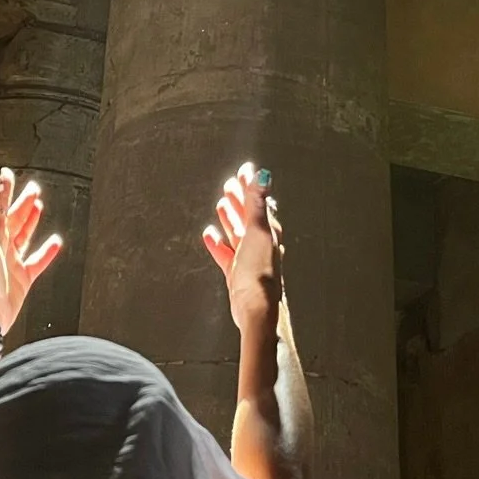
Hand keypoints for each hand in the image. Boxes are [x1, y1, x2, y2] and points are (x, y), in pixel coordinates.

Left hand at [0, 166, 63, 335]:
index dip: (3, 190)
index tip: (8, 174)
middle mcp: (1, 247)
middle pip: (13, 219)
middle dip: (22, 203)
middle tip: (34, 188)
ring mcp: (12, 262)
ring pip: (24, 236)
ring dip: (32, 221)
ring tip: (39, 207)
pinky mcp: (23, 278)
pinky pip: (37, 261)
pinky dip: (46, 252)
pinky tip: (55, 242)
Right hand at [202, 161, 281, 337]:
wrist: (256, 309)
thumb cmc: (260, 272)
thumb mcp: (258, 231)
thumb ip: (258, 203)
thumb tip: (263, 175)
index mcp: (269, 231)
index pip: (260, 201)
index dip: (251, 185)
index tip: (244, 170)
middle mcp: (260, 244)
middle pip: (249, 216)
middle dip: (240, 199)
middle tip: (230, 184)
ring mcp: (248, 259)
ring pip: (237, 232)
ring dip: (230, 218)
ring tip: (221, 204)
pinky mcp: (236, 273)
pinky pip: (226, 253)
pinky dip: (218, 243)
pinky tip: (209, 234)